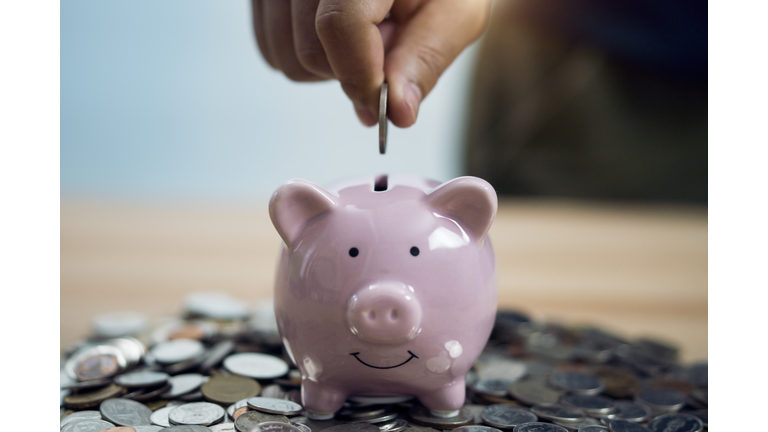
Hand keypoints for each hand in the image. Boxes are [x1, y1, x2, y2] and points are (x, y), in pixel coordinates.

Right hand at [251, 0, 489, 127]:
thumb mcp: (454, 11)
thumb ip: (426, 58)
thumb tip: (398, 112)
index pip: (339, 24)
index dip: (361, 76)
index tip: (383, 101)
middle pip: (308, 52)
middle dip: (350, 69)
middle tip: (386, 42)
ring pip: (283, 57)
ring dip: (327, 65)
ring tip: (364, 33)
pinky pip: (270, 46)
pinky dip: (305, 53)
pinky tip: (337, 30)